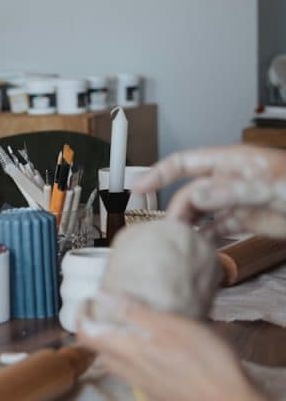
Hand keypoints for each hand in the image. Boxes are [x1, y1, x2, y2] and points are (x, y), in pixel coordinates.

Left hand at [78, 294, 266, 400]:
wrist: (231, 400)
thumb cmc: (206, 361)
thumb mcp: (171, 326)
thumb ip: (135, 312)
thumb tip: (102, 295)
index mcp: (128, 351)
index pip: (86, 336)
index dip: (80, 317)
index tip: (86, 301)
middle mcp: (129, 370)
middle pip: (98, 350)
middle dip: (95, 329)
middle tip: (104, 310)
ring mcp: (143, 383)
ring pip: (116, 362)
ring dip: (113, 343)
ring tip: (126, 325)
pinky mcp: (158, 391)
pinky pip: (134, 372)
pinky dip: (132, 356)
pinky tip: (151, 347)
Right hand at [134, 145, 285, 238]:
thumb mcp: (272, 188)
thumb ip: (233, 190)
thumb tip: (194, 195)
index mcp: (233, 162)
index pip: (186, 163)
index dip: (159, 173)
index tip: (138, 188)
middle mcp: (232, 180)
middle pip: (190, 192)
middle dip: (176, 211)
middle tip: (169, 233)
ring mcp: (240, 201)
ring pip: (202, 212)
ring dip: (190, 227)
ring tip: (180, 243)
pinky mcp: (251, 221)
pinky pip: (219, 228)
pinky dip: (206, 238)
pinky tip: (199, 249)